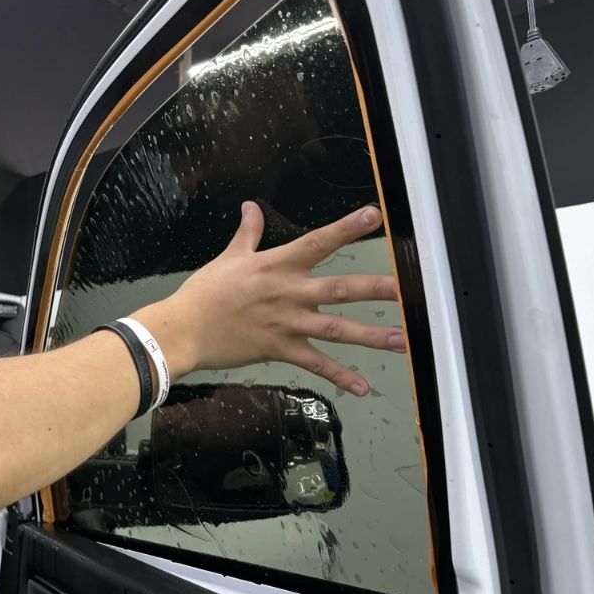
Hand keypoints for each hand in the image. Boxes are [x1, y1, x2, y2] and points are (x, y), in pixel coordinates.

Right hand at [165, 201, 402, 395]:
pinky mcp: (279, 349)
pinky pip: (315, 364)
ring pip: (336, 329)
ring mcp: (286, 323)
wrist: (183, 329)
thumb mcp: (228, 258)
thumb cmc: (204, 293)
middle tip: (409, 290)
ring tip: (402, 340)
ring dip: (371, 335)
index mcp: (276, 264)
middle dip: (377, 289)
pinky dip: (339, 376)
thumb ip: (248, 233)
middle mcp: (287, 292)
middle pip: (340, 289)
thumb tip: (250, 207)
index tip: (375, 215)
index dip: (347, 228)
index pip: (318, 242)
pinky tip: (362, 386)